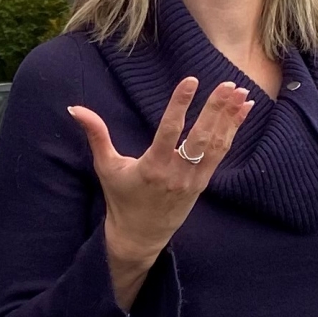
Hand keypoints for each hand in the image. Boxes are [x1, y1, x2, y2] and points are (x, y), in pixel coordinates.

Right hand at [69, 78, 253, 308]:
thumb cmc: (120, 198)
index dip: (180, 104)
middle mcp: (176, 173)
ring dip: (229, 117)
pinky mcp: (203, 183)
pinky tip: (243, 111)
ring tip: (240, 91)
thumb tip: (75, 108)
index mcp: (152, 167)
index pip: (169, 131)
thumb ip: (96, 135)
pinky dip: (232, 131)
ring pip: (215, 144)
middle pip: (201, 137)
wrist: (140, 235)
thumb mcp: (105, 166)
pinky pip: (220, 153)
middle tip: (228, 84)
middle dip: (216, 109)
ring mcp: (193, 179)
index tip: (191, 81)